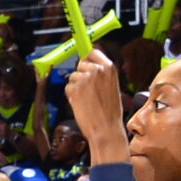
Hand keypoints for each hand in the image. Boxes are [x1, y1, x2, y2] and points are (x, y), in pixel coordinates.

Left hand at [63, 51, 128, 165]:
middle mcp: (97, 70)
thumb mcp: (112, 86)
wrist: (106, 128)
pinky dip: (71, 96)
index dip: (87, 58)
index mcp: (109, 68)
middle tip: (88, 90)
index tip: (85, 62)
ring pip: (73, 77)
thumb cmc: (110, 111)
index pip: (93, 52)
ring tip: (87, 99)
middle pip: (80, 64)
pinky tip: (81, 104)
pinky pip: (68, 88)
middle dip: (81, 75)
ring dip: (76, 87)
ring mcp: (85, 79)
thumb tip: (88, 63)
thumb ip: (101, 74)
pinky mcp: (75, 89)